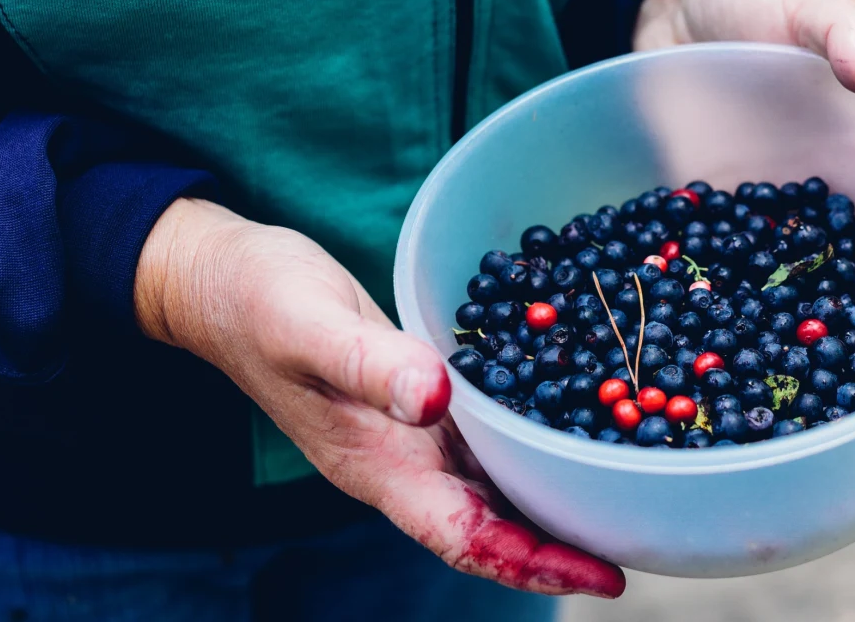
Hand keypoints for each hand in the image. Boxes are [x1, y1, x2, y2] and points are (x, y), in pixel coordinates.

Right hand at [134, 198, 624, 597]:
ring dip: (546, 505)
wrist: (223, 280)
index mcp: (374, 465)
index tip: (601, 573)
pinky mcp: (416, 403)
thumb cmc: (258, 302)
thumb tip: (437, 397)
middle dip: (556, 547)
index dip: (531, 561)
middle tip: (632, 546)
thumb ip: (370, 364)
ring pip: (489, 489)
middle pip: (488, 527)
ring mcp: (407, 437)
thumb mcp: (310, 326)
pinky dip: (526, 448)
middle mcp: (398, 463)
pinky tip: (567, 432)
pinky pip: (480, 441)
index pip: (462, 536)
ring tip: (616, 503)